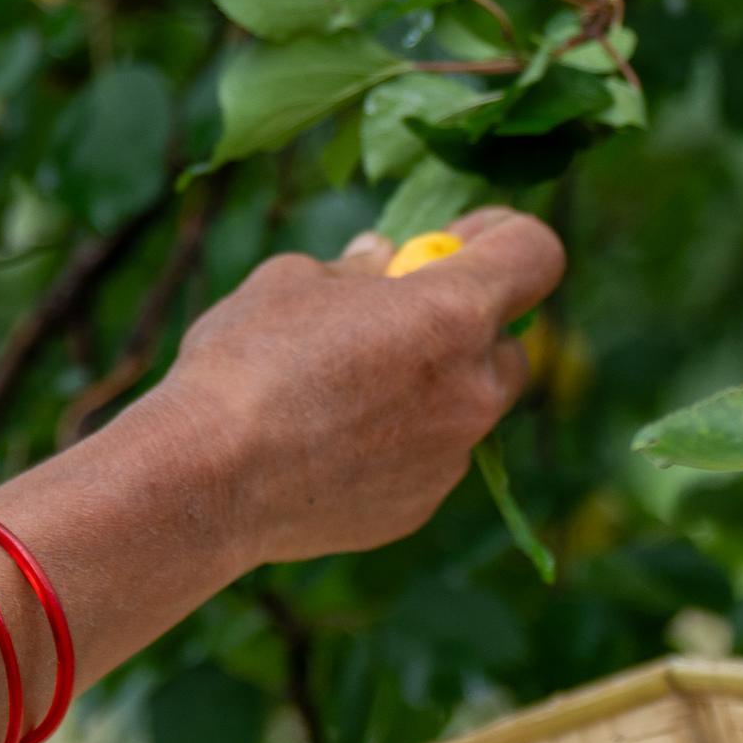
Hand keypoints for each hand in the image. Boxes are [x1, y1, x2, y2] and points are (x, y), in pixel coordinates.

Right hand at [141, 203, 561, 566]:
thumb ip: (355, 269)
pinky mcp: (421, 505)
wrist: (207, 478)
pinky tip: (331, 441)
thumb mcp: (291, 281)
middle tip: (402, 317)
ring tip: (350, 386)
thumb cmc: (245, 362)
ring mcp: (451, 455)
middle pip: (509, 343)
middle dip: (467, 326)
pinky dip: (399, 442)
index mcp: (452, 313)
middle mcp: (472, 388)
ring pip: (468, 407)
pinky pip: (429, 458)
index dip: (506, 237)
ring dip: (432, 387)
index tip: (465, 238)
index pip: (536, 255)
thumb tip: (381, 259)